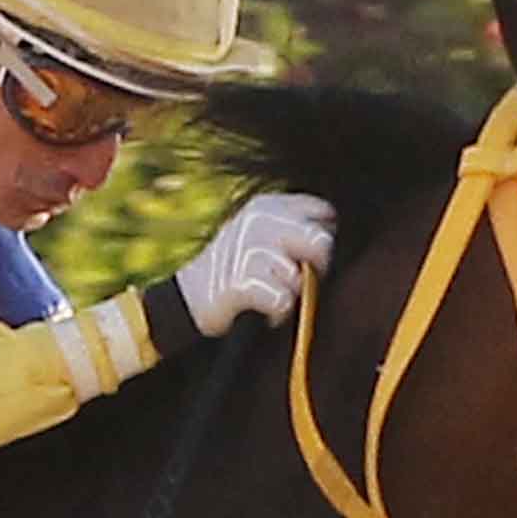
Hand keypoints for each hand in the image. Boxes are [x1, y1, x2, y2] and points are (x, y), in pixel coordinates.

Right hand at [175, 189, 336, 336]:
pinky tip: (267, 312)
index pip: (323, 212)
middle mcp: (259, 221)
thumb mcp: (261, 235)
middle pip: (321, 241)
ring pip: (300, 277)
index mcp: (268, 204)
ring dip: (290, 293)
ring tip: (272, 294)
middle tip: (300, 278)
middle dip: (318, 265)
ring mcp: (247, 250)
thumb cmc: (236, 270)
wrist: (185, 299)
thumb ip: (294, 229)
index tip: (307, 255)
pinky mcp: (239, 283)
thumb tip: (331, 241)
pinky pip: (282, 300)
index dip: (324, 236)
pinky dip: (279, 313)